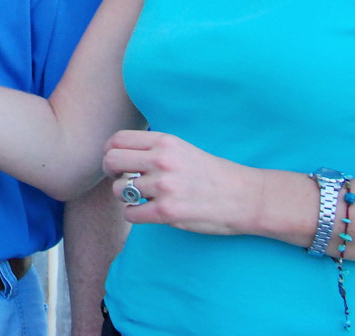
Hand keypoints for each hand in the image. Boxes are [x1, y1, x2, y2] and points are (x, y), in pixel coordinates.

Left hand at [102, 130, 264, 235]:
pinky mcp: (167, 212)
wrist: (244, 197)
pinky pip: (130, 213)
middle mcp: (162, 160)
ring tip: (141, 198)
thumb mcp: (182, 149)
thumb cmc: (211, 173)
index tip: (118, 163)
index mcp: (164, 142)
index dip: (111, 152)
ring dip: (126, 196)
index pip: (117, 140)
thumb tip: (120, 152)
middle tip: (123, 180)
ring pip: (119, 189)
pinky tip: (146, 213)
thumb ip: (154, 148)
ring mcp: (164, 186)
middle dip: (112, 173)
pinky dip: (134, 215)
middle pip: (111, 161)